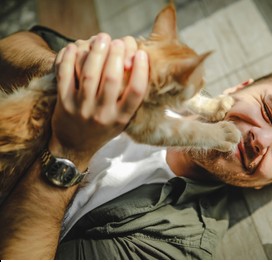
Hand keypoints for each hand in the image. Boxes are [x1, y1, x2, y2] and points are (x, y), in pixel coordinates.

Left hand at [50, 33, 148, 163]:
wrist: (74, 146)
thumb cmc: (102, 129)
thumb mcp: (122, 120)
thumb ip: (130, 99)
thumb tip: (138, 65)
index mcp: (121, 118)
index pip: (136, 93)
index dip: (140, 71)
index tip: (141, 54)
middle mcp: (103, 114)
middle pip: (112, 79)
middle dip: (117, 55)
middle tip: (119, 42)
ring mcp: (82, 109)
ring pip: (89, 75)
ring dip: (97, 53)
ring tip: (103, 38)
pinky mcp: (64, 103)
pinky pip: (66, 76)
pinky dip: (70, 59)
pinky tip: (76, 47)